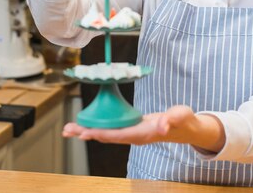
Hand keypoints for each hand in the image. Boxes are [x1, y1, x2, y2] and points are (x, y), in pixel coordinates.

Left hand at [63, 105, 211, 146]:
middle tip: (68, 131)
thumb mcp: (181, 116)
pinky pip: (109, 130)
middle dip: (87, 133)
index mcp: (143, 133)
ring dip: (86, 131)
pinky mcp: (129, 129)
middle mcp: (134, 137)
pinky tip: (83, 126)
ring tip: (68, 130)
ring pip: (105, 134)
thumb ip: (173, 119)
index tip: (86, 132)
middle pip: (106, 137)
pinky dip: (95, 127)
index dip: (101, 133)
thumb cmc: (183, 121)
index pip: (119, 135)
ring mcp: (131, 134)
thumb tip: (163, 125)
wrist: (185, 128)